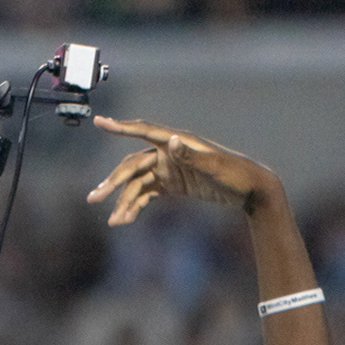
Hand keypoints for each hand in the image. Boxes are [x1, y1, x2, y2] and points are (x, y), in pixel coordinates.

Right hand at [87, 115, 282, 225]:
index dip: (120, 127)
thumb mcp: (214, 166)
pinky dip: (136, 206)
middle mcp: (168, 154)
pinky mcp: (173, 185)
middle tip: (93, 198)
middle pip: (132, 166)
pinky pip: (147, 194)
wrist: (251, 191)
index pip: (143, 131)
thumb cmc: (237, 174)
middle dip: (112, 183)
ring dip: (124, 202)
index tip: (99, 122)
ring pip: (137, 184)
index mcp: (177, 143)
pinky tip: (126, 219)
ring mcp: (169, 170)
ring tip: (114, 221)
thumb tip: (172, 141)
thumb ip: (191, 155)